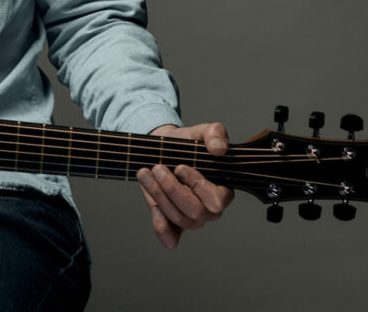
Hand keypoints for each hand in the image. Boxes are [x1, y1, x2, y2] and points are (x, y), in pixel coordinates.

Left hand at [137, 122, 233, 249]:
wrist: (164, 149)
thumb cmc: (187, 143)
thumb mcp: (201, 131)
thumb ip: (215, 133)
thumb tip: (218, 148)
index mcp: (222, 190)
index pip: (216, 201)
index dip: (198, 185)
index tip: (180, 167)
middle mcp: (209, 209)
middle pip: (195, 212)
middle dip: (173, 190)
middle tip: (157, 168)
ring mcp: (191, 218)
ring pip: (179, 218)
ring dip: (159, 196)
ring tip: (145, 173)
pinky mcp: (173, 221)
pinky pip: (172, 236)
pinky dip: (162, 230)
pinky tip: (154, 211)